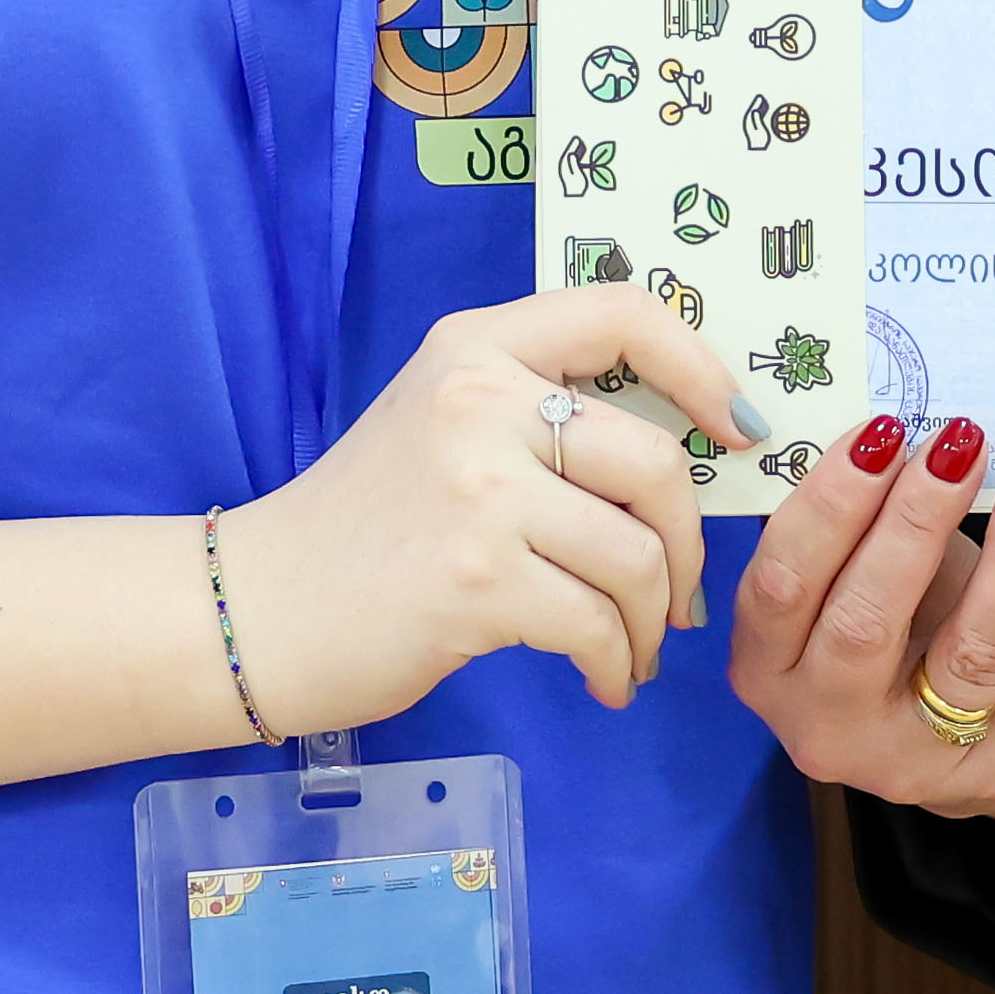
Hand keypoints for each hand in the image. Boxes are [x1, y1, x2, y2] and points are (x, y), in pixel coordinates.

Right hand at [230, 286, 771, 724]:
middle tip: (677, 592)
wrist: (260, 606)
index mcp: (477, 345)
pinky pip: (599, 624)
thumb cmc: (367, 523)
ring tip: (634, 646)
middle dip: (688, 544)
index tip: (734, 431)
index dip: (702, 369)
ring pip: (638, 556)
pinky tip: (604, 679)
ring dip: (654, 620)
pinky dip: (619, 663)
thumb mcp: (442, 421)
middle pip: (656, 463)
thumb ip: (540, 409)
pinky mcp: (478, 582)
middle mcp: (479, 402)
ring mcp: (479, 492)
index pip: (623, 314)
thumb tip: (684, 442)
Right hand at [724, 415, 994, 820]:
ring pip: (972, 648)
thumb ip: (861, 528)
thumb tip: (898, 432)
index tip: (881, 433)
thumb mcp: (859, 589)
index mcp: (771, 670)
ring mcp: (925, 753)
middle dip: (912, 522)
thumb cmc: (909, 642)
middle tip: (955, 445)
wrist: (988, 749)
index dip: (828, 504)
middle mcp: (833, 723)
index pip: (781, 585)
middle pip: (864, 623)